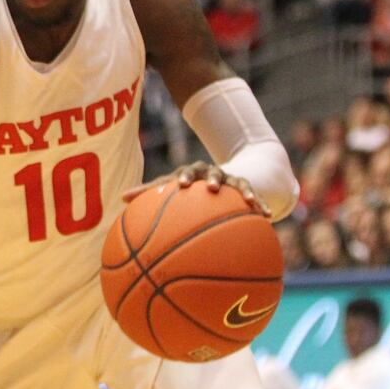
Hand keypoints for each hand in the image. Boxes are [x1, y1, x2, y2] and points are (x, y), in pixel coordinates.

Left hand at [121, 161, 269, 217]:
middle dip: (212, 178)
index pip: (185, 172)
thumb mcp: (170, 189)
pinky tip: (269, 216)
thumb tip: (120, 198)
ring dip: (242, 190)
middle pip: (212, 172)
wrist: (218, 176)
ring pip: (237, 182)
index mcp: (190, 174)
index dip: (183, 177)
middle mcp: (210, 173)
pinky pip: (254, 197)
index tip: (180, 185)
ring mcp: (230, 179)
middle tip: (212, 187)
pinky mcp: (245, 188)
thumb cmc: (187, 188)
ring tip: (248, 201)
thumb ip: (148, 194)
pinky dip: (260, 204)